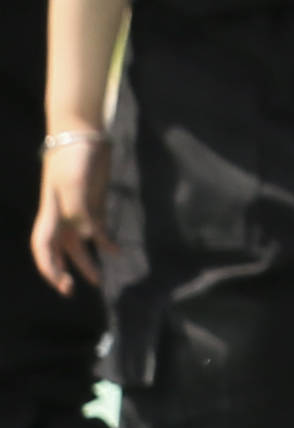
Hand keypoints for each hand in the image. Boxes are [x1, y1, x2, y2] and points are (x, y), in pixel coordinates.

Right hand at [31, 133, 101, 294]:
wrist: (84, 136)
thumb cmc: (73, 159)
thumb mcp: (74, 184)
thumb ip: (80, 211)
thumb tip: (88, 238)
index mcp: (50, 214)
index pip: (43, 247)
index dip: (48, 266)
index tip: (60, 282)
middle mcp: (62, 217)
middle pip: (58, 251)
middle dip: (62, 271)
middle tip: (71, 291)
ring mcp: (78, 211)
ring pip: (78, 245)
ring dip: (86, 262)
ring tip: (98, 281)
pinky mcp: (94, 204)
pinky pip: (97, 231)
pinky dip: (105, 243)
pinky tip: (116, 252)